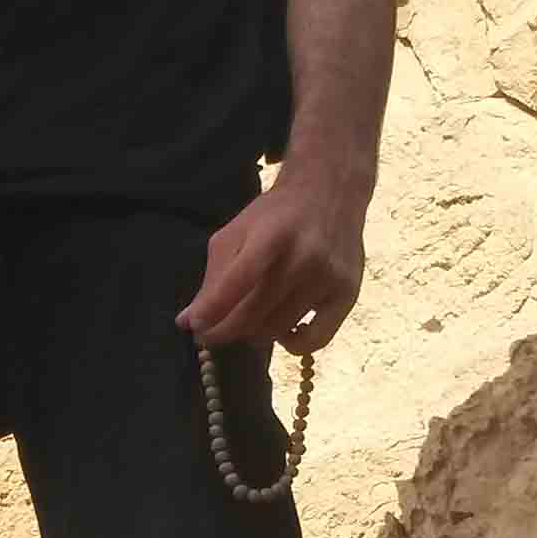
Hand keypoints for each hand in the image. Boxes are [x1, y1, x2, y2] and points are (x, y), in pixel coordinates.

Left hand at [175, 153, 368, 351]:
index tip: (193, 327)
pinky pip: (315, 341)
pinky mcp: (347, 294)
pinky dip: (292, 345)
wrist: (330, 193)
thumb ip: (214, 277)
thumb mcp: (237, 233)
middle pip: (254, 314)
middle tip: (210, 333)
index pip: (237, 282)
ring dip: (253, 334)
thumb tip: (189, 322)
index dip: (211, 310)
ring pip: (277, 329)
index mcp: (271, 234)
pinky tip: (281, 331)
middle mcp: (305, 257)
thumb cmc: (276, 216)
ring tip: (246, 320)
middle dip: (223, 330)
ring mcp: (328, 277)